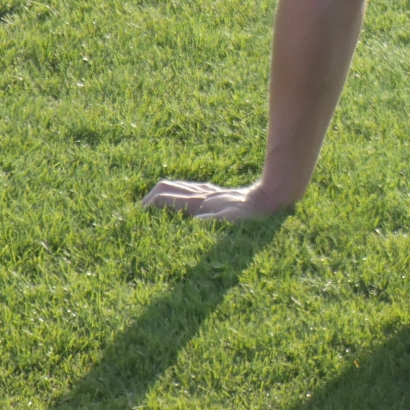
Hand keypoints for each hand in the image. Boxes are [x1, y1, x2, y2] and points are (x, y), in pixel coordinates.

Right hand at [140, 179, 292, 222]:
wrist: (273, 201)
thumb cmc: (254, 216)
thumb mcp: (234, 222)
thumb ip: (213, 220)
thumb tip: (197, 221)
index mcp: (200, 203)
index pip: (164, 198)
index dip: (148, 206)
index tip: (136, 217)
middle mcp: (202, 195)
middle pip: (167, 187)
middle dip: (149, 197)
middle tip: (138, 212)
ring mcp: (209, 193)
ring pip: (178, 187)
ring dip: (162, 194)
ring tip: (151, 206)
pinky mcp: (218, 194)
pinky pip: (191, 190)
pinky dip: (178, 194)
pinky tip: (179, 201)